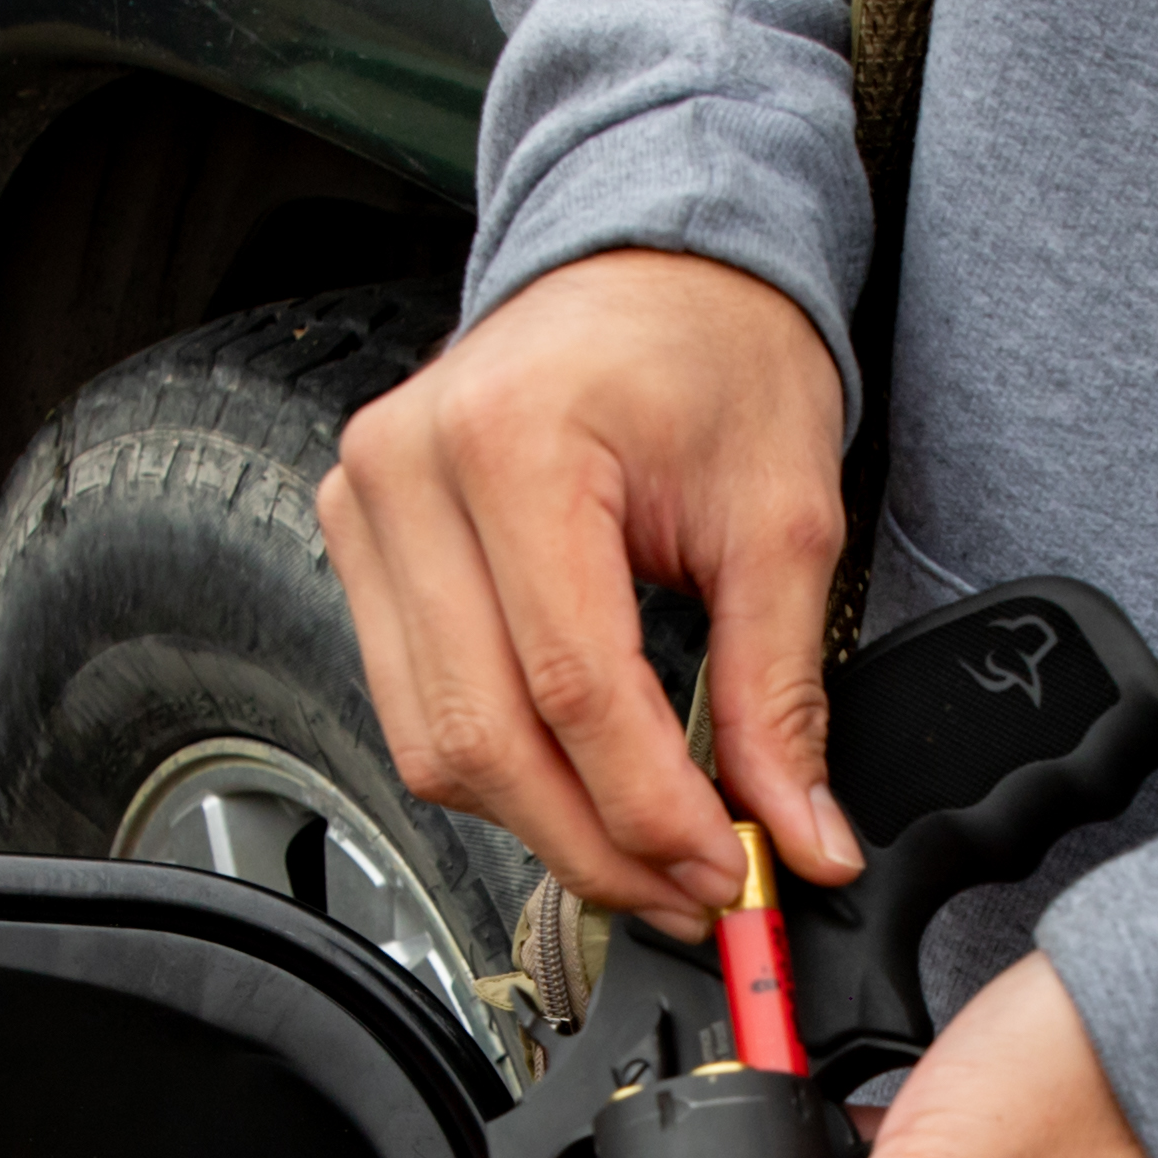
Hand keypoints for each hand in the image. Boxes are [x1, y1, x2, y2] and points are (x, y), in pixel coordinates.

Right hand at [319, 248, 859, 922]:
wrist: (650, 267)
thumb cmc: (713, 352)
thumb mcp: (783, 516)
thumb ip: (779, 692)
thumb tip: (797, 836)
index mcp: (516, 440)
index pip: (572, 686)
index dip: (650, 810)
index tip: (726, 871)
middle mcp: (411, 470)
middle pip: (482, 735)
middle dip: (596, 843)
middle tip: (692, 890)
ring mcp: (367, 507)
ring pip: (432, 742)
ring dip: (543, 823)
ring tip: (648, 848)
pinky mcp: (360, 542)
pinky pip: (415, 703)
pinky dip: (501, 766)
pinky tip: (581, 782)